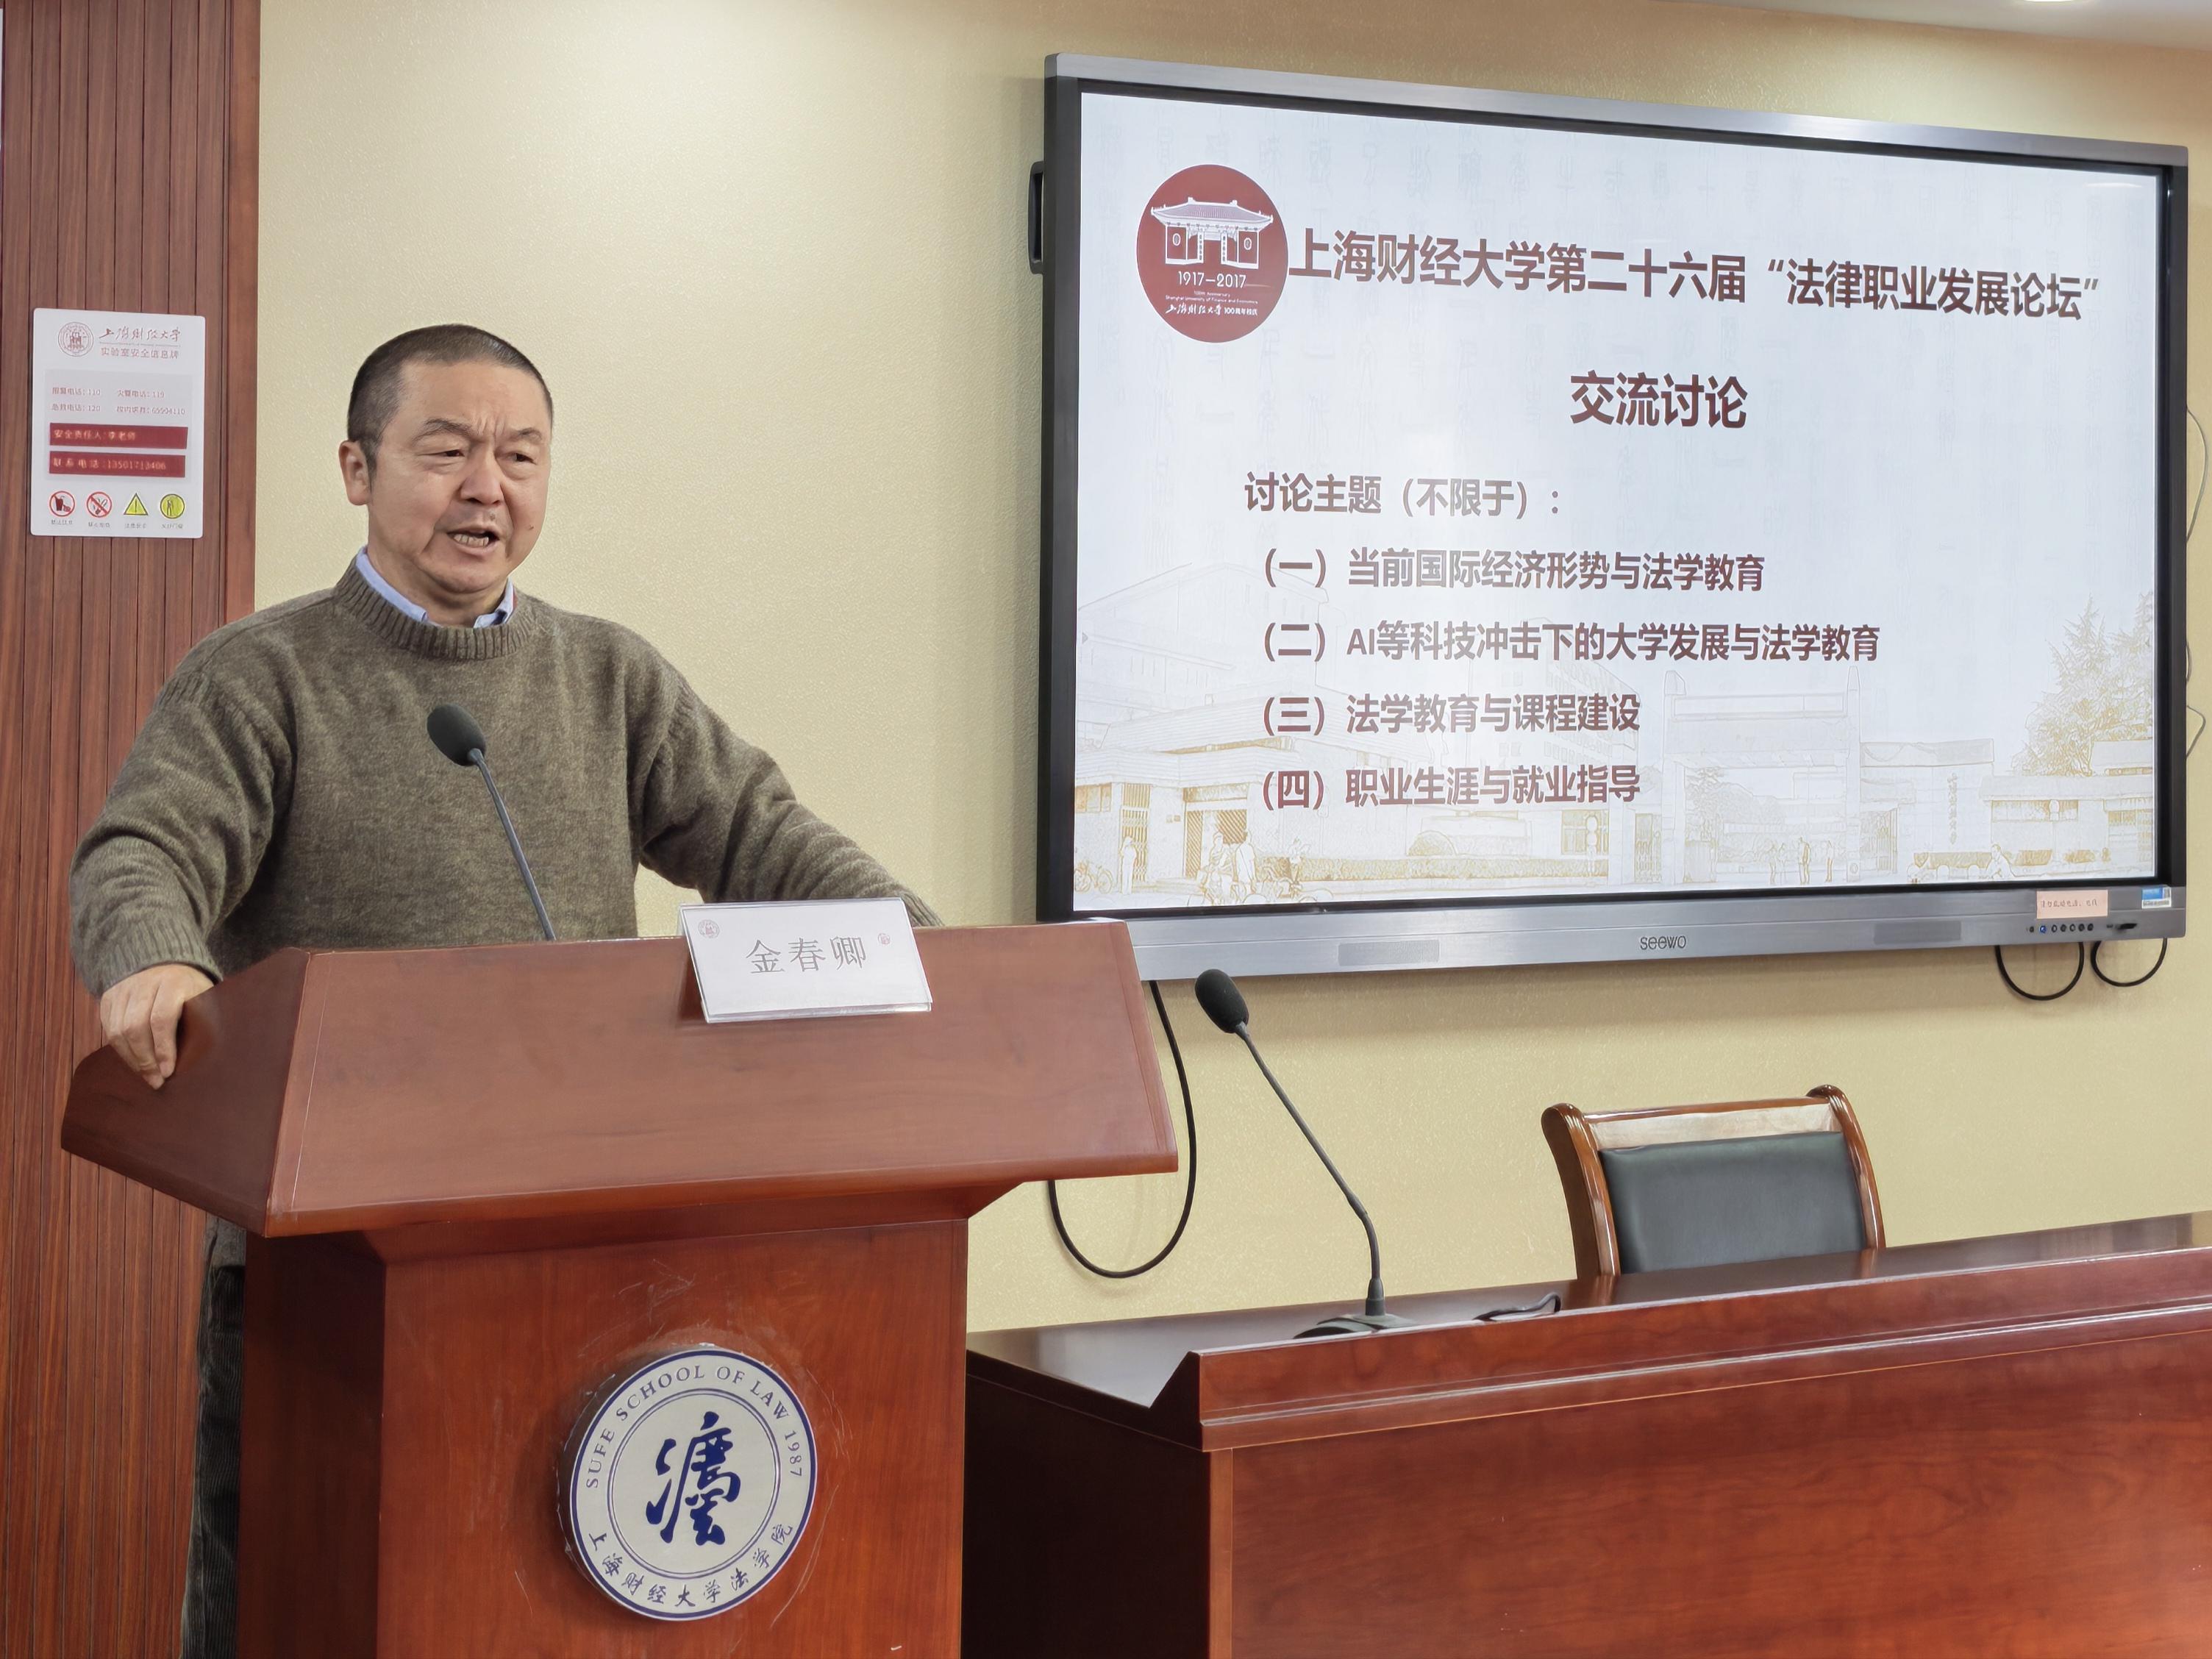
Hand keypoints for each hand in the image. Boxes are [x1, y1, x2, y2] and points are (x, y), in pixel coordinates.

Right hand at [100, 963, 214, 1089]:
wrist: (167, 963)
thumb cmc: (192, 989)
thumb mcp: (205, 998)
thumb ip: (203, 1021)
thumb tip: (203, 1059)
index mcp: (173, 982)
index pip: (162, 1019)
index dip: (164, 1049)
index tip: (168, 1071)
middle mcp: (144, 983)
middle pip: (135, 1027)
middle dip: (145, 1060)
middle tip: (155, 1080)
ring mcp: (123, 988)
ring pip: (117, 1030)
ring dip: (131, 1058)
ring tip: (145, 1075)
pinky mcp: (108, 996)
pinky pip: (108, 1028)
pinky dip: (120, 1049)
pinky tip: (134, 1061)